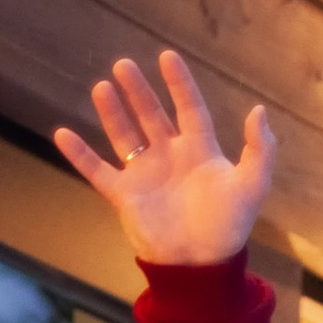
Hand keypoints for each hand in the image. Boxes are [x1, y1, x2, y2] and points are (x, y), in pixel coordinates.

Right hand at [52, 48, 275, 266]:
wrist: (201, 265)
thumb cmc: (229, 226)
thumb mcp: (252, 186)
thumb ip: (260, 150)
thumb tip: (259, 111)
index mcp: (200, 151)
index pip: (189, 109)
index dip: (179, 84)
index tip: (167, 57)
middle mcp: (170, 157)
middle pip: (152, 116)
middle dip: (138, 91)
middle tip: (123, 65)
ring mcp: (145, 175)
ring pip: (124, 135)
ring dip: (112, 112)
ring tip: (101, 86)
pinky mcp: (124, 196)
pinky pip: (97, 170)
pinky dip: (79, 154)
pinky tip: (62, 133)